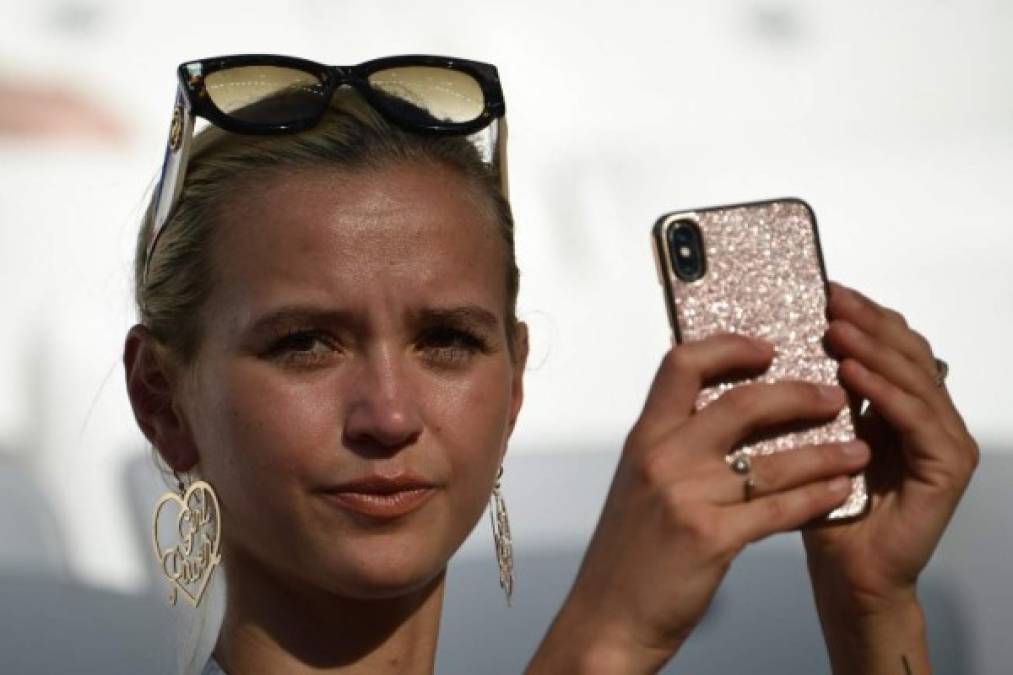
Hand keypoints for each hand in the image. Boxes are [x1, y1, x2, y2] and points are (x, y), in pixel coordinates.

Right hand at [528, 333, 870, 673]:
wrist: (607, 618)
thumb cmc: (626, 554)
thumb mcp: (638, 483)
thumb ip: (673, 446)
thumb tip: (721, 414)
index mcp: (644, 438)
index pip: (682, 365)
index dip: (729, 347)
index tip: (767, 349)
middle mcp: (663, 457)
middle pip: (743, 403)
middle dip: (799, 395)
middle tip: (834, 397)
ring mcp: (686, 497)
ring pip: (773, 460)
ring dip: (825, 452)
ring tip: (859, 450)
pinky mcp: (711, 538)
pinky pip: (778, 509)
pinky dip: (816, 497)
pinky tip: (840, 491)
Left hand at [803, 283, 977, 673]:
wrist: (846, 572)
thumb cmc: (823, 506)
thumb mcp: (809, 435)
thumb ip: (808, 392)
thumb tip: (770, 338)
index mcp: (899, 403)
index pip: (888, 344)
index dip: (862, 314)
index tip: (825, 290)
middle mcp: (928, 415)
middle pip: (906, 351)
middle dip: (867, 320)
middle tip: (832, 298)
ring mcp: (944, 440)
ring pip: (913, 378)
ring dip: (874, 349)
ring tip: (838, 327)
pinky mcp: (947, 468)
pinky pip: (916, 419)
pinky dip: (885, 393)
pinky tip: (854, 374)